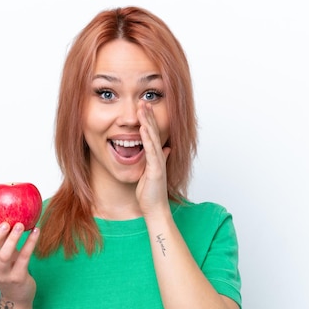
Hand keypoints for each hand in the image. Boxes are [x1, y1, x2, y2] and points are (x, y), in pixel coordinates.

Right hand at [0, 209, 37, 304]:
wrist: (17, 297)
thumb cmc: (9, 269)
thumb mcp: (2, 255)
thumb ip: (2, 239)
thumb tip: (8, 212)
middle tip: (5, 222)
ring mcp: (3, 275)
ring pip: (5, 256)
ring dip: (13, 239)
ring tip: (21, 225)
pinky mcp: (18, 278)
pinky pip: (24, 258)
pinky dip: (30, 243)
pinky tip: (36, 231)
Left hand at [136, 102, 171, 216]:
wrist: (155, 209)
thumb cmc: (151, 194)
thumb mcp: (152, 173)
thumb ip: (160, 159)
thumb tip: (166, 148)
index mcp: (157, 157)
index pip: (152, 134)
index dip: (148, 120)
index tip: (144, 107)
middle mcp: (159, 157)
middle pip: (154, 132)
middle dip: (148, 116)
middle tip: (143, 100)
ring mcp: (158, 163)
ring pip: (153, 138)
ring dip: (147, 122)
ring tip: (143, 108)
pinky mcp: (156, 170)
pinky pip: (151, 151)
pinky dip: (147, 139)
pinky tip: (142, 128)